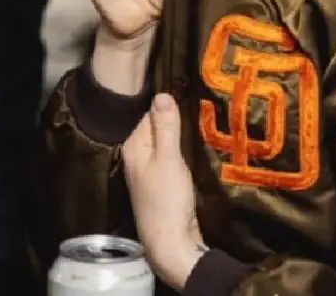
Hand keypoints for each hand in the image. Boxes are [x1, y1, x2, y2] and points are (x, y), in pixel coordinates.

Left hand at [123, 94, 207, 290]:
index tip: (192, 98)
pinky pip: (171, 155)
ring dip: (182, 137)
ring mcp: (148, 169)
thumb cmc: (167, 199)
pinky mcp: (161, 181)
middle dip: (177, 120)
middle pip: (159, 126)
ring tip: (202, 126)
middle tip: (201, 110)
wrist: (171, 243)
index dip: (171, 105)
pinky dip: (182, 152)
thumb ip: (166, 126)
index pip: (151, 112)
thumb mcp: (169, 158)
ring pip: (167, 141)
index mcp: (134, 145)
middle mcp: (137, 155)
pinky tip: (195, 150)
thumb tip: (163, 93)